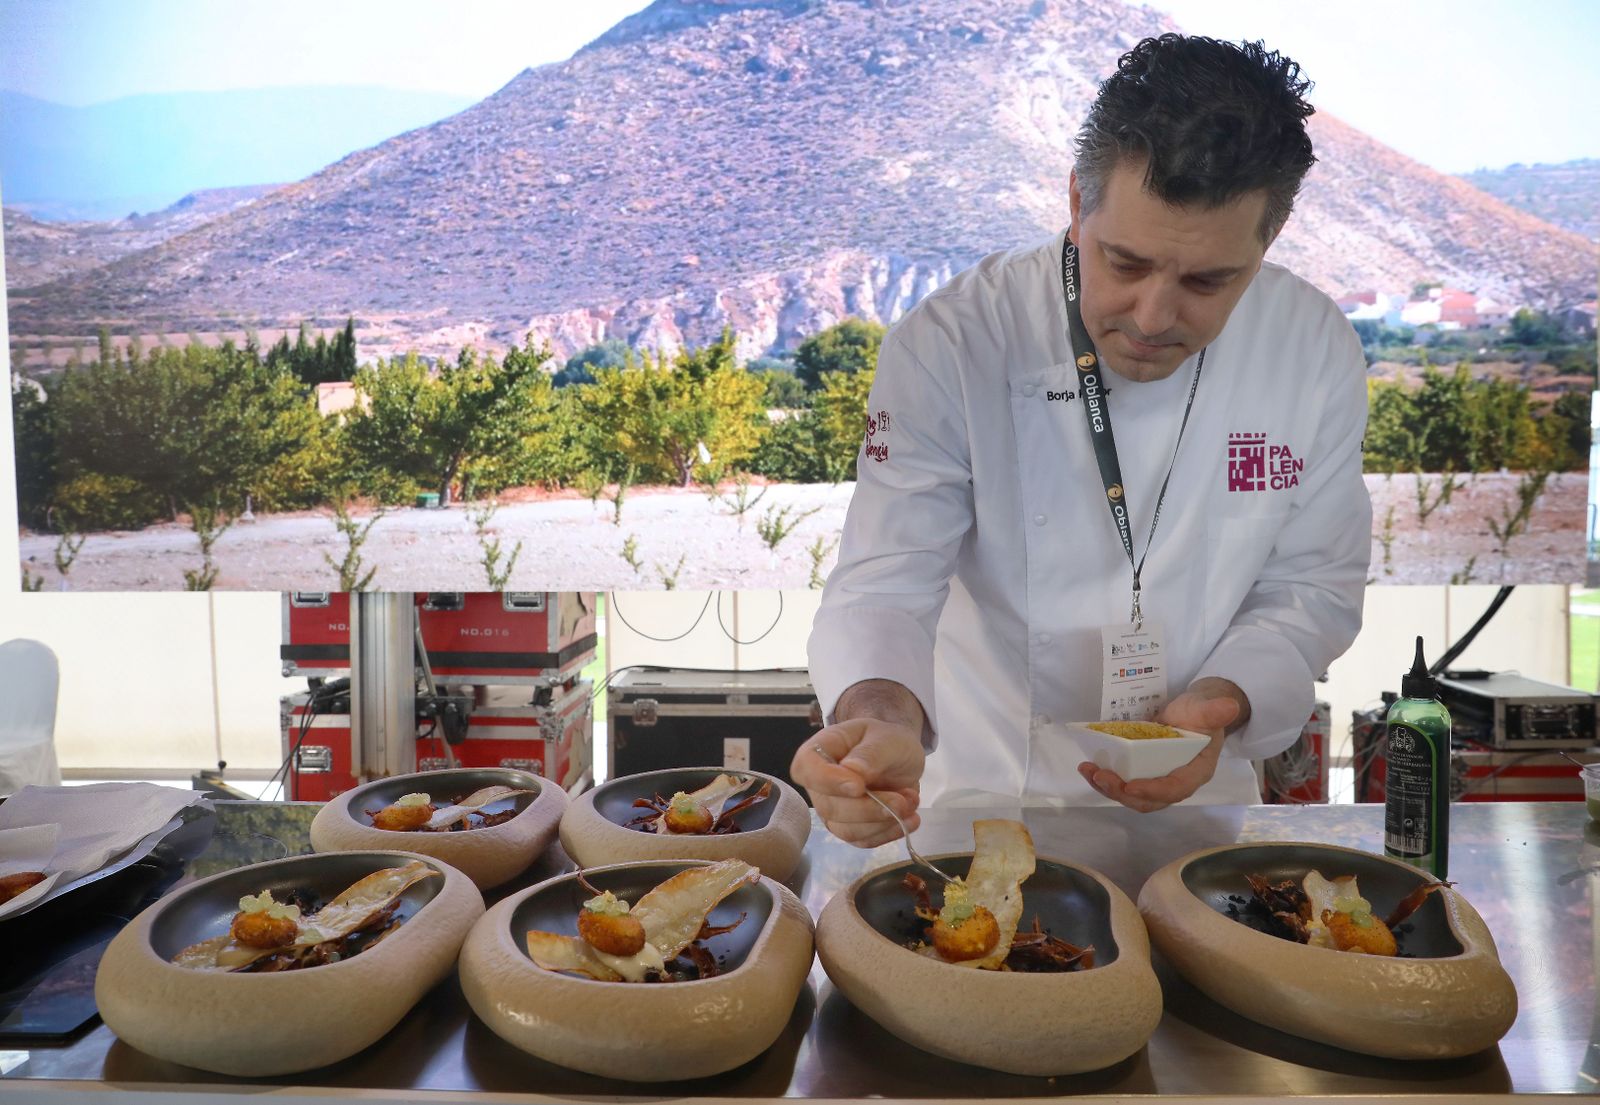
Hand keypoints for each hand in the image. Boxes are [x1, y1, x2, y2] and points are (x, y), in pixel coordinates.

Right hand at [791, 717, 925, 847]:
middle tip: (904, 799)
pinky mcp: (849, 827)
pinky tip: (910, 819)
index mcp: (820, 750)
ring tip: (911, 803)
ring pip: (846, 830)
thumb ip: (870, 754)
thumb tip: (852, 772)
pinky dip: (889, 833)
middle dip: (870, 808)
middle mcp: (819, 784)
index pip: (805, 768)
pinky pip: (863, 840)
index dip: (827, 781)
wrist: (900, 758)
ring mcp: (832, 808)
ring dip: (884, 822)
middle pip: (829, 807)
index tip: (859, 786)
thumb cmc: (888, 741)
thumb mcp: (888, 739)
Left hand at [1077, 681, 1245, 812]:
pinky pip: (1125, 785)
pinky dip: (1107, 780)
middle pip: (1150, 801)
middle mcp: (1177, 782)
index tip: (1130, 786)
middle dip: (1123, 793)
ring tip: (1089, 771)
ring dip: (1109, 788)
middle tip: (1101, 777)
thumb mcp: (1207, 709)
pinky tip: (1090, 767)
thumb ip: (1214, 710)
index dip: (1153, 791)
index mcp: (1196, 772)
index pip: (1176, 789)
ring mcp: (1159, 780)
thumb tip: (1230, 706)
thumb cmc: (1201, 712)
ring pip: (1134, 796)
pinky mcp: (1144, 775)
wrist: (1195, 712)